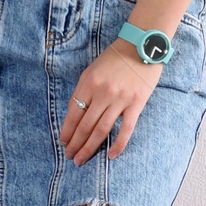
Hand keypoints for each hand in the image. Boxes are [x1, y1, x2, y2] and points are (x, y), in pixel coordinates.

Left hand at [62, 41, 160, 164]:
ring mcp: (120, 99)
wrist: (142, 46)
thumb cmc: (115, 58)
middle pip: (85, 125)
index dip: (67, 130)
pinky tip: (110, 155)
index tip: (63, 142)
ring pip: (101, 130)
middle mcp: (102, 92)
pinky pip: (126, 129)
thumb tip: (74, 114)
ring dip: (89, 147)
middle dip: (75, 143)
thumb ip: (84, 90)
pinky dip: (118, 145)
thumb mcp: (93, 70)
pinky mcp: (136, 104)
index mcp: (88, 83)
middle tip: (69, 156)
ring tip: (81, 159)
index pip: (73, 113)